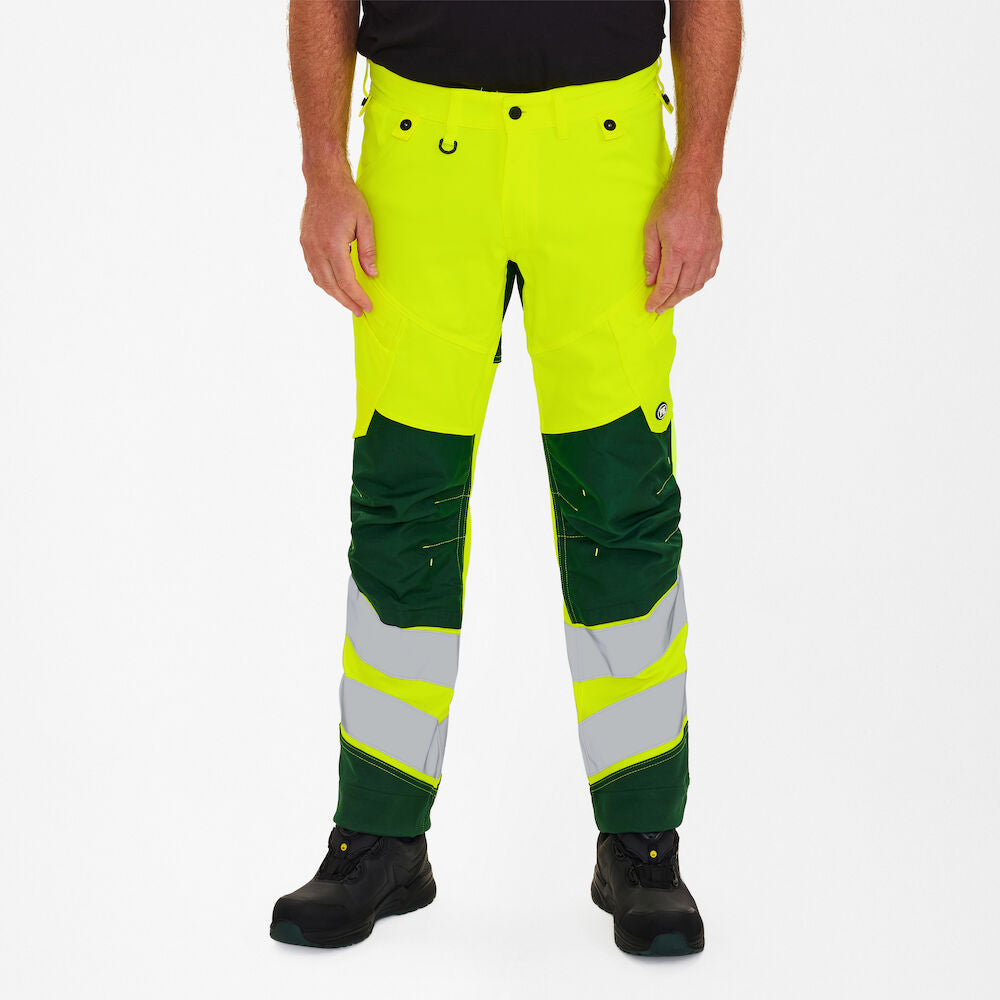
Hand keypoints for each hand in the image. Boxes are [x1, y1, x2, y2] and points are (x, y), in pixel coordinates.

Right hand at [300, 162, 376, 316]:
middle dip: (346, 301)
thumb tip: (371, 274)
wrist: (323, 180)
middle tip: (359, 311)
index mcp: (333, 245)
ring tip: (348, 302)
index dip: (357, 296)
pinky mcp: (304, 243)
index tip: (367, 306)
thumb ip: (368, 250)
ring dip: (334, 294)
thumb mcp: (365, 222)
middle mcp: (317, 248)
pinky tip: (335, 286)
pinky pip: (313, 270)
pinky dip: (324, 282)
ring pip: (320, 280)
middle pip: (331, 285)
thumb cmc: (347, 198)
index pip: (346, 280)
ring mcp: (307, 246)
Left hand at [643, 164, 721, 312]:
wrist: (696, 186)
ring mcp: (709, 252)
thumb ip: (651, 258)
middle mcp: (696, 254)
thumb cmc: (671, 203)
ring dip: (684, 295)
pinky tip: (689, 285)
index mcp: (677, 250)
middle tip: (659, 308)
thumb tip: (650, 281)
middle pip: (682, 289)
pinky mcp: (716, 248)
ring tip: (672, 298)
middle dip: (669, 302)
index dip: (657, 300)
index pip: (666, 285)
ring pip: (697, 284)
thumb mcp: (651, 229)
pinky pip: (709, 274)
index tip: (650, 307)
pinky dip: (698, 284)